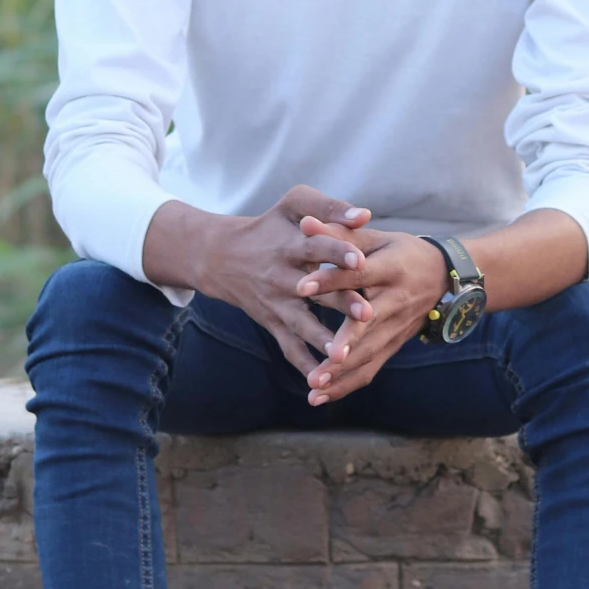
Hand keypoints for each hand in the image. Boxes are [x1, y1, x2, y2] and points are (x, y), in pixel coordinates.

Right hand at [144, 186, 374, 378]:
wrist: (220, 256)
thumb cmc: (268, 226)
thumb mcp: (292, 205)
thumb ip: (328, 207)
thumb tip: (366, 215)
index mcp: (292, 244)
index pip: (317, 247)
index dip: (338, 252)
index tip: (361, 259)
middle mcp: (284, 276)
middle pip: (316, 290)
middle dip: (341, 302)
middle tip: (368, 313)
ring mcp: (277, 303)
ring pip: (302, 324)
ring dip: (322, 340)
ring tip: (343, 355)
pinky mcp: (272, 323)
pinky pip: (288, 347)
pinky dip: (304, 365)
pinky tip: (322, 383)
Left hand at [297, 226, 450, 406]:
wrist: (446, 279)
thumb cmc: (403, 252)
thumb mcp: (376, 238)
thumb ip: (339, 233)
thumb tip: (305, 223)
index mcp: (390, 268)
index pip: (358, 274)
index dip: (330, 280)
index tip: (301, 287)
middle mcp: (396, 301)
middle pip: (368, 324)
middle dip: (345, 342)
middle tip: (321, 357)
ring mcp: (396, 328)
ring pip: (369, 353)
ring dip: (342, 373)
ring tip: (314, 385)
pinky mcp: (392, 346)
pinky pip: (370, 369)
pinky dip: (346, 385)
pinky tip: (320, 396)